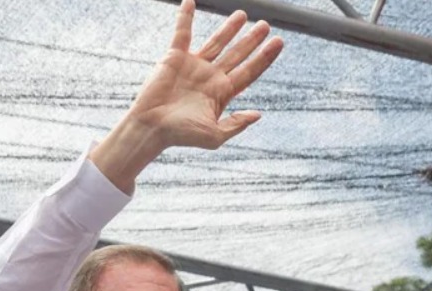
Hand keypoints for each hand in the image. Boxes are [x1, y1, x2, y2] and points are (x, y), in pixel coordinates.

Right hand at [90, 0, 283, 191]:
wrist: (152, 128)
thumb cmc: (181, 136)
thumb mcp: (214, 136)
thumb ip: (236, 124)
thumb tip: (258, 114)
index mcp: (222, 93)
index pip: (249, 71)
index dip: (264, 57)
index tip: (279, 42)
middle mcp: (210, 76)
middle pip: (237, 54)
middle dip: (252, 40)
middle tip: (266, 25)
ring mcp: (193, 65)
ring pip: (216, 42)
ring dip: (230, 28)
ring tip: (243, 14)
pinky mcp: (174, 57)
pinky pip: (182, 33)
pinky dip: (185, 17)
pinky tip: (190, 2)